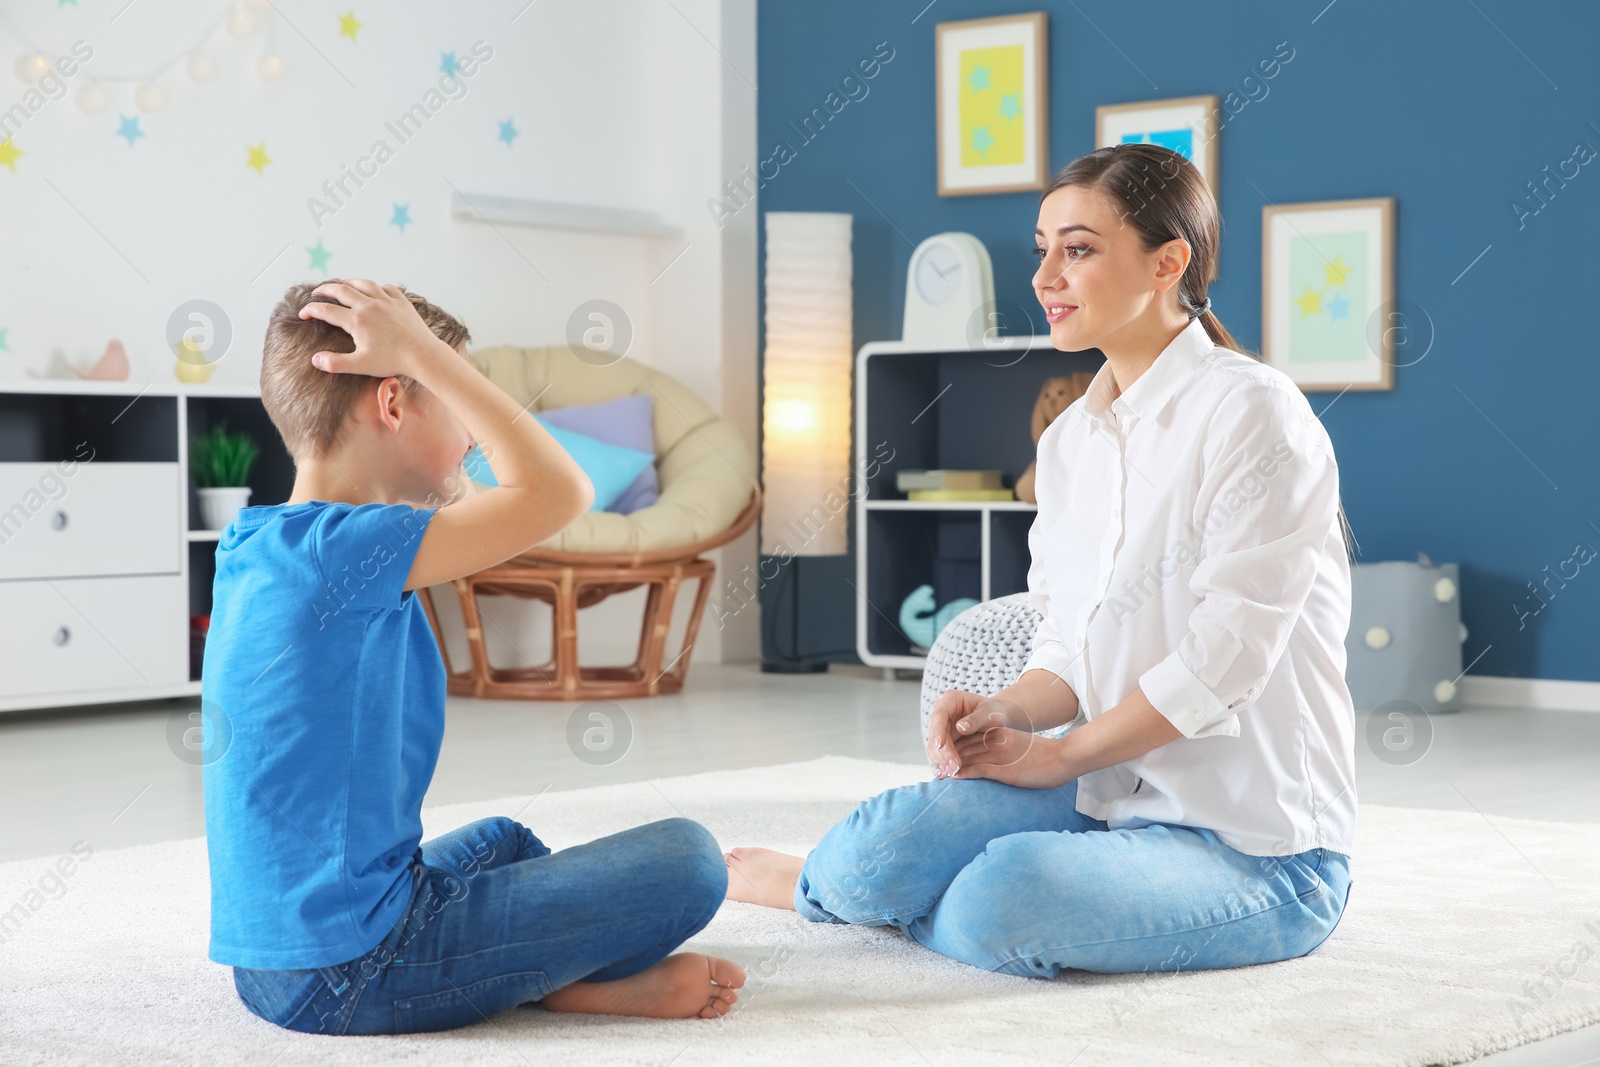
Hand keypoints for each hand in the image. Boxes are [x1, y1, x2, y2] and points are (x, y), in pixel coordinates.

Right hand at [296, 278, 451, 378]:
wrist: (423, 355)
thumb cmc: (393, 361)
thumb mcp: (360, 365)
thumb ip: (335, 363)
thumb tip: (315, 360)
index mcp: (356, 320)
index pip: (326, 310)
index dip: (311, 310)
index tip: (303, 313)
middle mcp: (369, 305)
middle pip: (341, 290)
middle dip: (325, 289)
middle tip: (317, 292)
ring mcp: (386, 301)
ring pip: (363, 284)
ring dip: (349, 282)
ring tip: (342, 285)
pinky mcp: (401, 302)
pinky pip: (386, 288)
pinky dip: (377, 287)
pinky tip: (374, 291)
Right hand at [928, 691, 1033, 779]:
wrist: (996, 718)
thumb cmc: (994, 712)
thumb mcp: (989, 714)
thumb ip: (976, 719)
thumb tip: (960, 727)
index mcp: (951, 699)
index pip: (939, 715)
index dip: (937, 731)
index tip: (940, 745)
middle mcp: (942, 711)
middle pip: (935, 733)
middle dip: (942, 752)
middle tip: (953, 768)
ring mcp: (941, 726)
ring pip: (934, 745)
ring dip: (941, 760)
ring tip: (952, 773)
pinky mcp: (943, 739)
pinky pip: (939, 752)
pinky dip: (943, 763)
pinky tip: (948, 773)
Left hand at [949, 724, 1074, 789]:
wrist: (1064, 758)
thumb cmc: (1046, 756)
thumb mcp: (1021, 746)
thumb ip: (1005, 749)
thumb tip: (994, 761)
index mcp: (999, 733)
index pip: (969, 738)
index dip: (954, 747)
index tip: (943, 756)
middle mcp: (996, 741)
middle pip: (964, 747)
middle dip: (947, 758)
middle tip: (934, 767)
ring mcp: (1000, 754)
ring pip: (967, 758)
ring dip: (950, 767)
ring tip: (938, 776)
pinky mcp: (1005, 769)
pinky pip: (979, 770)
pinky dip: (964, 774)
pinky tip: (953, 778)